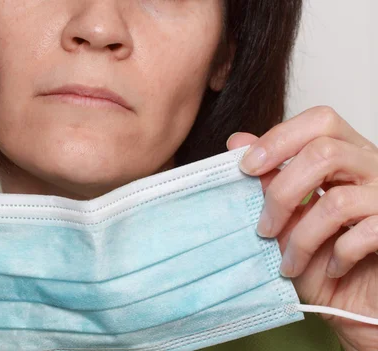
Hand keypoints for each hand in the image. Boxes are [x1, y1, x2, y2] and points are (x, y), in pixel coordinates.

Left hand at [227, 106, 377, 350]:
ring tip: (287, 263)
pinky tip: (331, 269)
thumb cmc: (326, 259)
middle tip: (263, 227)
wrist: (360, 302)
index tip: (246, 167)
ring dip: (301, 237)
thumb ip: (269, 177)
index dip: (280, 138)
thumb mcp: (289, 217)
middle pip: (325, 152)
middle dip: (282, 192)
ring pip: (337, 200)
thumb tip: (237, 141)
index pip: (320, 121)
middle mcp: (373, 169)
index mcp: (348, 155)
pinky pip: (365, 234)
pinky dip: (337, 256)